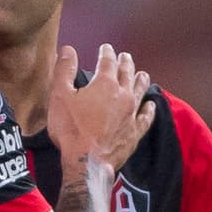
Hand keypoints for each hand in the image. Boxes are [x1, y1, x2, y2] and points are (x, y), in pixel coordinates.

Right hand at [48, 44, 152, 172]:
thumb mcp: (60, 96)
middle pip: (127, 73)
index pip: (107, 61)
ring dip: (140, 80)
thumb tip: (68, 50)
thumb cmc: (71, 130)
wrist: (86, 163)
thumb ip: (64, 70)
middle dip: (125, 63)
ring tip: (142, 74)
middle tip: (125, 57)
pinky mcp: (135, 132)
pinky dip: (149, 109)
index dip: (106, 52)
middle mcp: (122, 94)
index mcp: (104, 83)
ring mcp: (131, 113)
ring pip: (140, 91)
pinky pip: (146, 117)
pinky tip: (151, 106)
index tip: (106, 48)